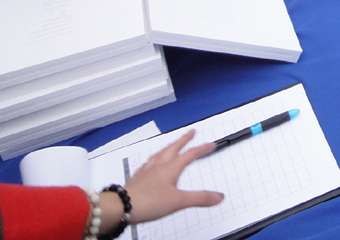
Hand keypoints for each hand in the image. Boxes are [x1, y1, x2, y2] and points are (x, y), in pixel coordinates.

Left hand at [103, 130, 223, 229]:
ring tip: (171, 145)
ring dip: (168, 147)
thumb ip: (200, 198)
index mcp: (171, 168)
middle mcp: (158, 165)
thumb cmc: (148, 202)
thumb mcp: (179, 201)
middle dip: (184, 140)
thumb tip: (219, 196)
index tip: (210, 144)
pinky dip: (153, 160)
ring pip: (159, 154)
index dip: (202, 149)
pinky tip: (151, 164)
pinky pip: (147, 164)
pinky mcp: (137, 178)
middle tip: (191, 132)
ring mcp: (146, 171)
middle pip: (173, 148)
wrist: (120, 207)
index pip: (190, 154)